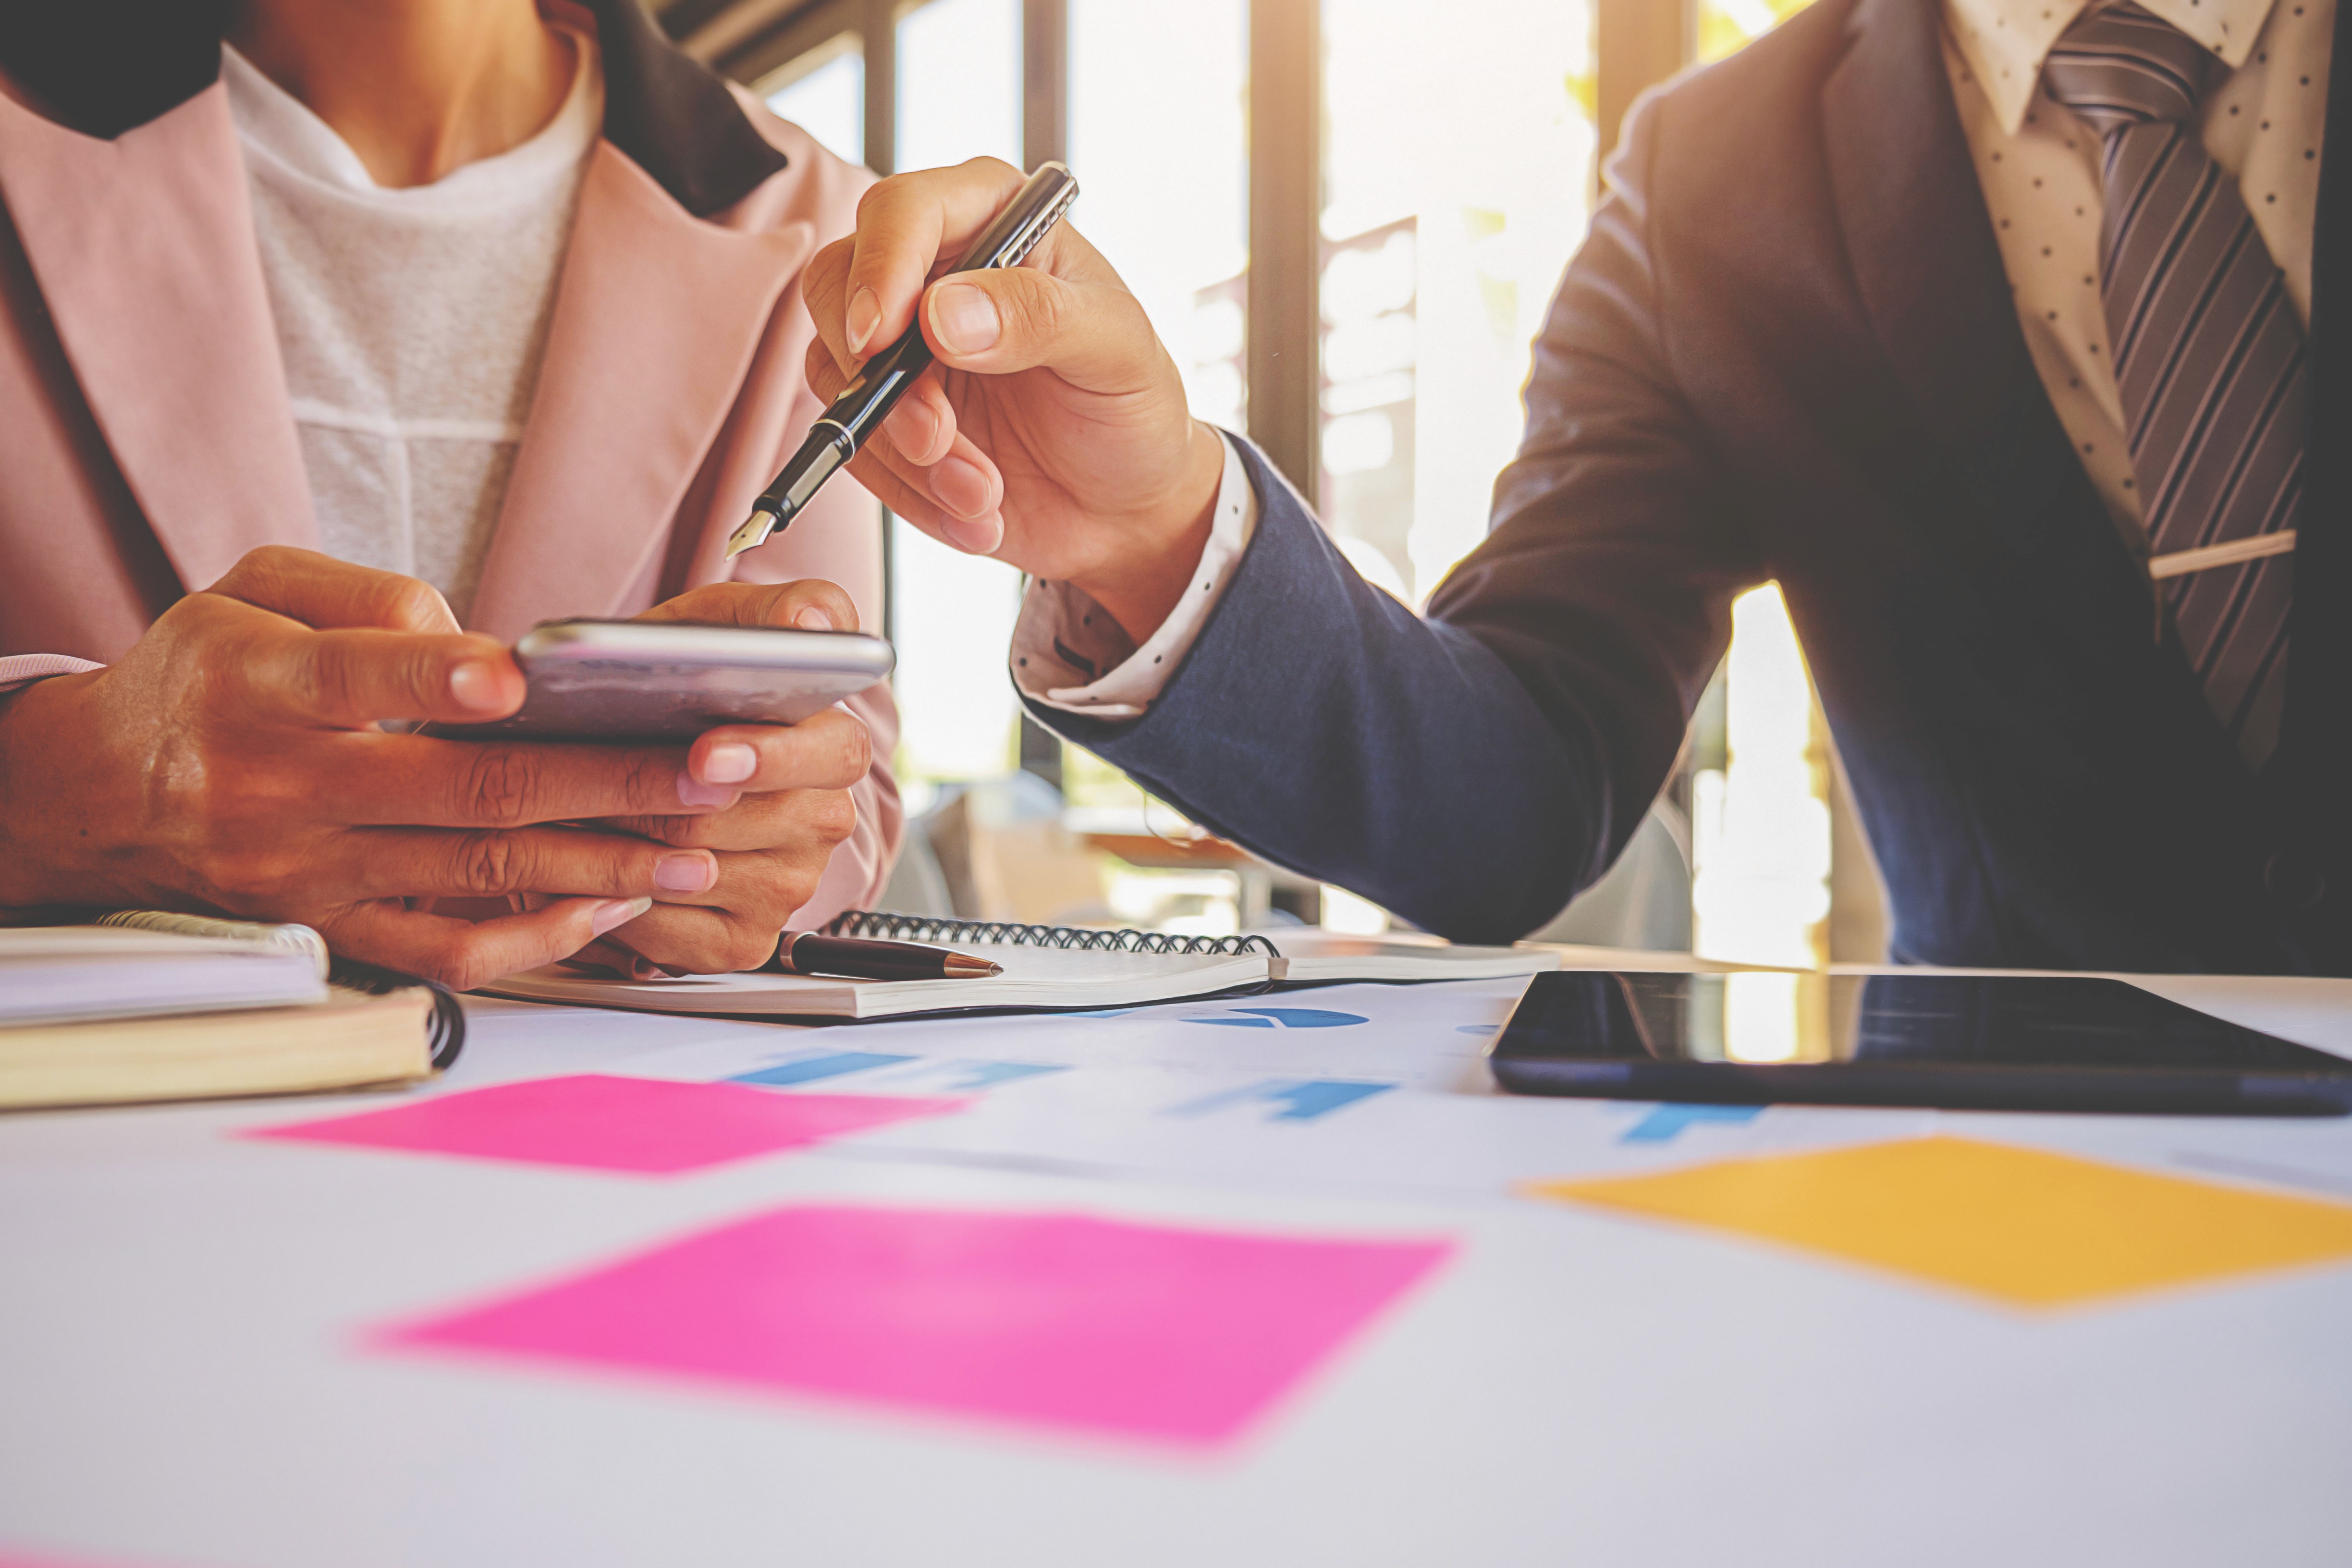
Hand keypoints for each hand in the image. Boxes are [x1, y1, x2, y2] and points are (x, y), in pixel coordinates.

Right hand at [0, 548, 749, 988]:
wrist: (103, 789)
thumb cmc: (204, 676)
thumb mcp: (247, 592)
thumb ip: (358, 596)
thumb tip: (470, 635)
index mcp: (260, 685)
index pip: (359, 679)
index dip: (439, 678)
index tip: (519, 676)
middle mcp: (286, 787)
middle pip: (461, 788)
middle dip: (599, 781)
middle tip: (701, 771)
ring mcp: (315, 871)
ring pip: (475, 871)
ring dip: (599, 864)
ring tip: (694, 850)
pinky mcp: (335, 927)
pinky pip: (446, 952)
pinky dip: (536, 938)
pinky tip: (609, 906)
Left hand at [565, 579, 872, 978]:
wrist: (634, 749)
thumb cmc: (677, 683)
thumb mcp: (717, 625)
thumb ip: (769, 612)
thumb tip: (810, 623)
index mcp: (834, 744)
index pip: (832, 752)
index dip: (768, 756)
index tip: (706, 755)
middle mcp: (824, 819)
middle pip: (744, 820)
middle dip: (659, 798)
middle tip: (592, 779)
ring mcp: (789, 884)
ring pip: (696, 872)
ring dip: (623, 842)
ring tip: (572, 807)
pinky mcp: (743, 940)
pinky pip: (671, 930)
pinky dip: (616, 896)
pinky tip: (592, 862)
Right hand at [803, 157, 1226, 641]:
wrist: (1126, 510)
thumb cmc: (1133, 410)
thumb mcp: (1119, 353)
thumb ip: (1041, 317)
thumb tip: (941, 312)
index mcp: (995, 221)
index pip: (903, 211)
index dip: (880, 269)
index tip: (882, 341)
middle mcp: (935, 271)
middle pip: (836, 284)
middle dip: (880, 379)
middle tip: (938, 442)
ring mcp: (901, 345)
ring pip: (836, 375)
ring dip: (903, 454)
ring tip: (985, 495)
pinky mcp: (885, 414)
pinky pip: (852, 444)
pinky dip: (905, 491)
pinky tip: (972, 515)